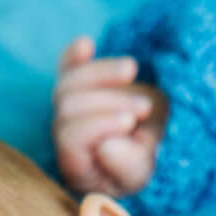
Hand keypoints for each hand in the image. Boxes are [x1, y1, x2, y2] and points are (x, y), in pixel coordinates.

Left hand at [51, 36, 168, 197]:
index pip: (71, 139)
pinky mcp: (73, 85)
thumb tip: (106, 147)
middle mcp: (63, 138)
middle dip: (108, 102)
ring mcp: (65, 110)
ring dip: (102, 73)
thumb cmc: (146, 161)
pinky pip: (64, 66)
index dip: (98, 126)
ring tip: (132, 71)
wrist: (152, 137)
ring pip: (67, 83)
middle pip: (68, 107)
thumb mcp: (144, 171)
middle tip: (144, 107)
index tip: (131, 120)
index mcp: (76, 166)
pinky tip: (87, 44)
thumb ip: (127, 166)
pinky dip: (74, 55)